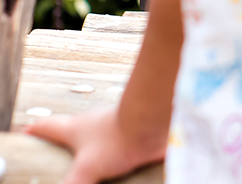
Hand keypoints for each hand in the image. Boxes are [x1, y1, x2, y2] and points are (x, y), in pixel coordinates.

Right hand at [24, 108, 165, 183]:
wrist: (154, 123)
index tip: (28, 130)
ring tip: (91, 158)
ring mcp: (115, 126)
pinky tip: (122, 162)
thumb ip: (73, 183)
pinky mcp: (134, 133)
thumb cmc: (116, 139)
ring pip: (100, 134)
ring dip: (95, 145)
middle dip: (66, 138)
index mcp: (75, 129)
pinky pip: (123, 142)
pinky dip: (119, 151)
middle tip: (60, 147)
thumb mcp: (86, 168)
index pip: (49, 127)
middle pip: (74, 128)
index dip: (37, 130)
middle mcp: (94, 124)